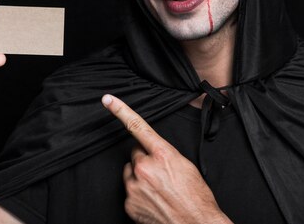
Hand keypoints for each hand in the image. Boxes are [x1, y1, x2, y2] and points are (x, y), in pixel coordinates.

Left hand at [101, 94, 231, 223]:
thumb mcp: (186, 166)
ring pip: (131, 173)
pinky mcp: (129, 203)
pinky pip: (130, 191)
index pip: (138, 126)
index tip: (108, 100)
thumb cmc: (196, 198)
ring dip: (141, 177)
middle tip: (161, 174)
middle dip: (145, 160)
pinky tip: (154, 200)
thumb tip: (153, 151)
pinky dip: (139, 194)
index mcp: (162, 154)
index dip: (120, 110)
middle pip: (135, 154)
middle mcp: (145, 168)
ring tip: (159, 190)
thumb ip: (164, 153)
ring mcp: (135, 186)